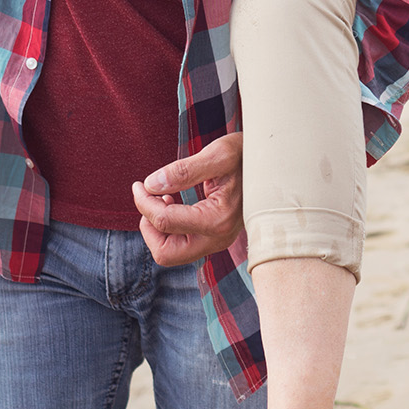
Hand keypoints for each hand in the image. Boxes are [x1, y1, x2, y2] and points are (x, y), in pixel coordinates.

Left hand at [133, 132, 244, 266]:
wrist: (270, 164)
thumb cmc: (245, 154)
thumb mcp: (217, 154)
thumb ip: (183, 171)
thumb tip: (150, 185)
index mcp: (218, 218)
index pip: (164, 221)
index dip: (143, 202)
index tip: (139, 184)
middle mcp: (219, 238)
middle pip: (165, 254)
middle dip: (148, 226)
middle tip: (147, 198)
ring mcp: (218, 241)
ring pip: (171, 254)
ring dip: (157, 229)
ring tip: (161, 198)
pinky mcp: (215, 238)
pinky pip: (181, 245)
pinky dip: (168, 228)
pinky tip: (172, 202)